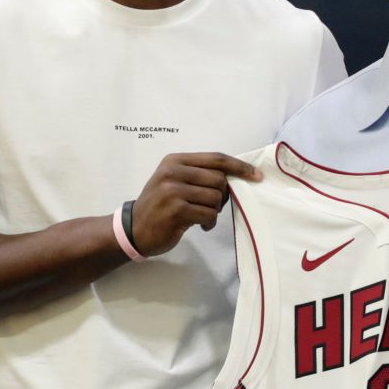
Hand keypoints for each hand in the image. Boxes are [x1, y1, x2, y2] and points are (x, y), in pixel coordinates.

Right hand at [130, 153, 261, 256]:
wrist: (134, 229)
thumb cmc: (159, 205)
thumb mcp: (173, 181)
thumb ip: (198, 175)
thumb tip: (235, 176)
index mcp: (175, 161)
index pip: (216, 158)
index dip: (238, 166)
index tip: (255, 174)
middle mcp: (173, 172)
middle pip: (219, 179)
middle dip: (222, 194)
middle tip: (211, 205)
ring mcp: (173, 191)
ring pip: (215, 197)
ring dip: (214, 211)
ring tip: (201, 216)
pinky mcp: (176, 211)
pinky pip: (209, 214)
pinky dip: (209, 222)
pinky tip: (199, 225)